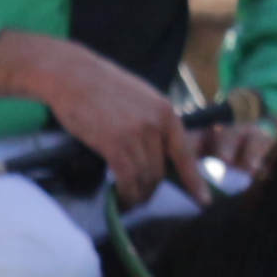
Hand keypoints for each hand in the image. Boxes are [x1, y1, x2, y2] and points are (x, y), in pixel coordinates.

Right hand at [0, 29, 200, 203]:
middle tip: (141, 196)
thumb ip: (155, 123)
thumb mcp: (141, 99)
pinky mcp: (114, 144)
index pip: (186, 154)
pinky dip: (125, 194)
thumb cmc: (103, 86)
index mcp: (166, 112)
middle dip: (152, 189)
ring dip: (137, 195)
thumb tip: (162, 153)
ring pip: (145, 179)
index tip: (203, 201)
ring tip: (129, 199)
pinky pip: (127, 179)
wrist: (72, 75)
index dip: (195, 181)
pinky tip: (119, 198)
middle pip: (161, 172)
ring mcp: (136, 134)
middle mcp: (156, 124)